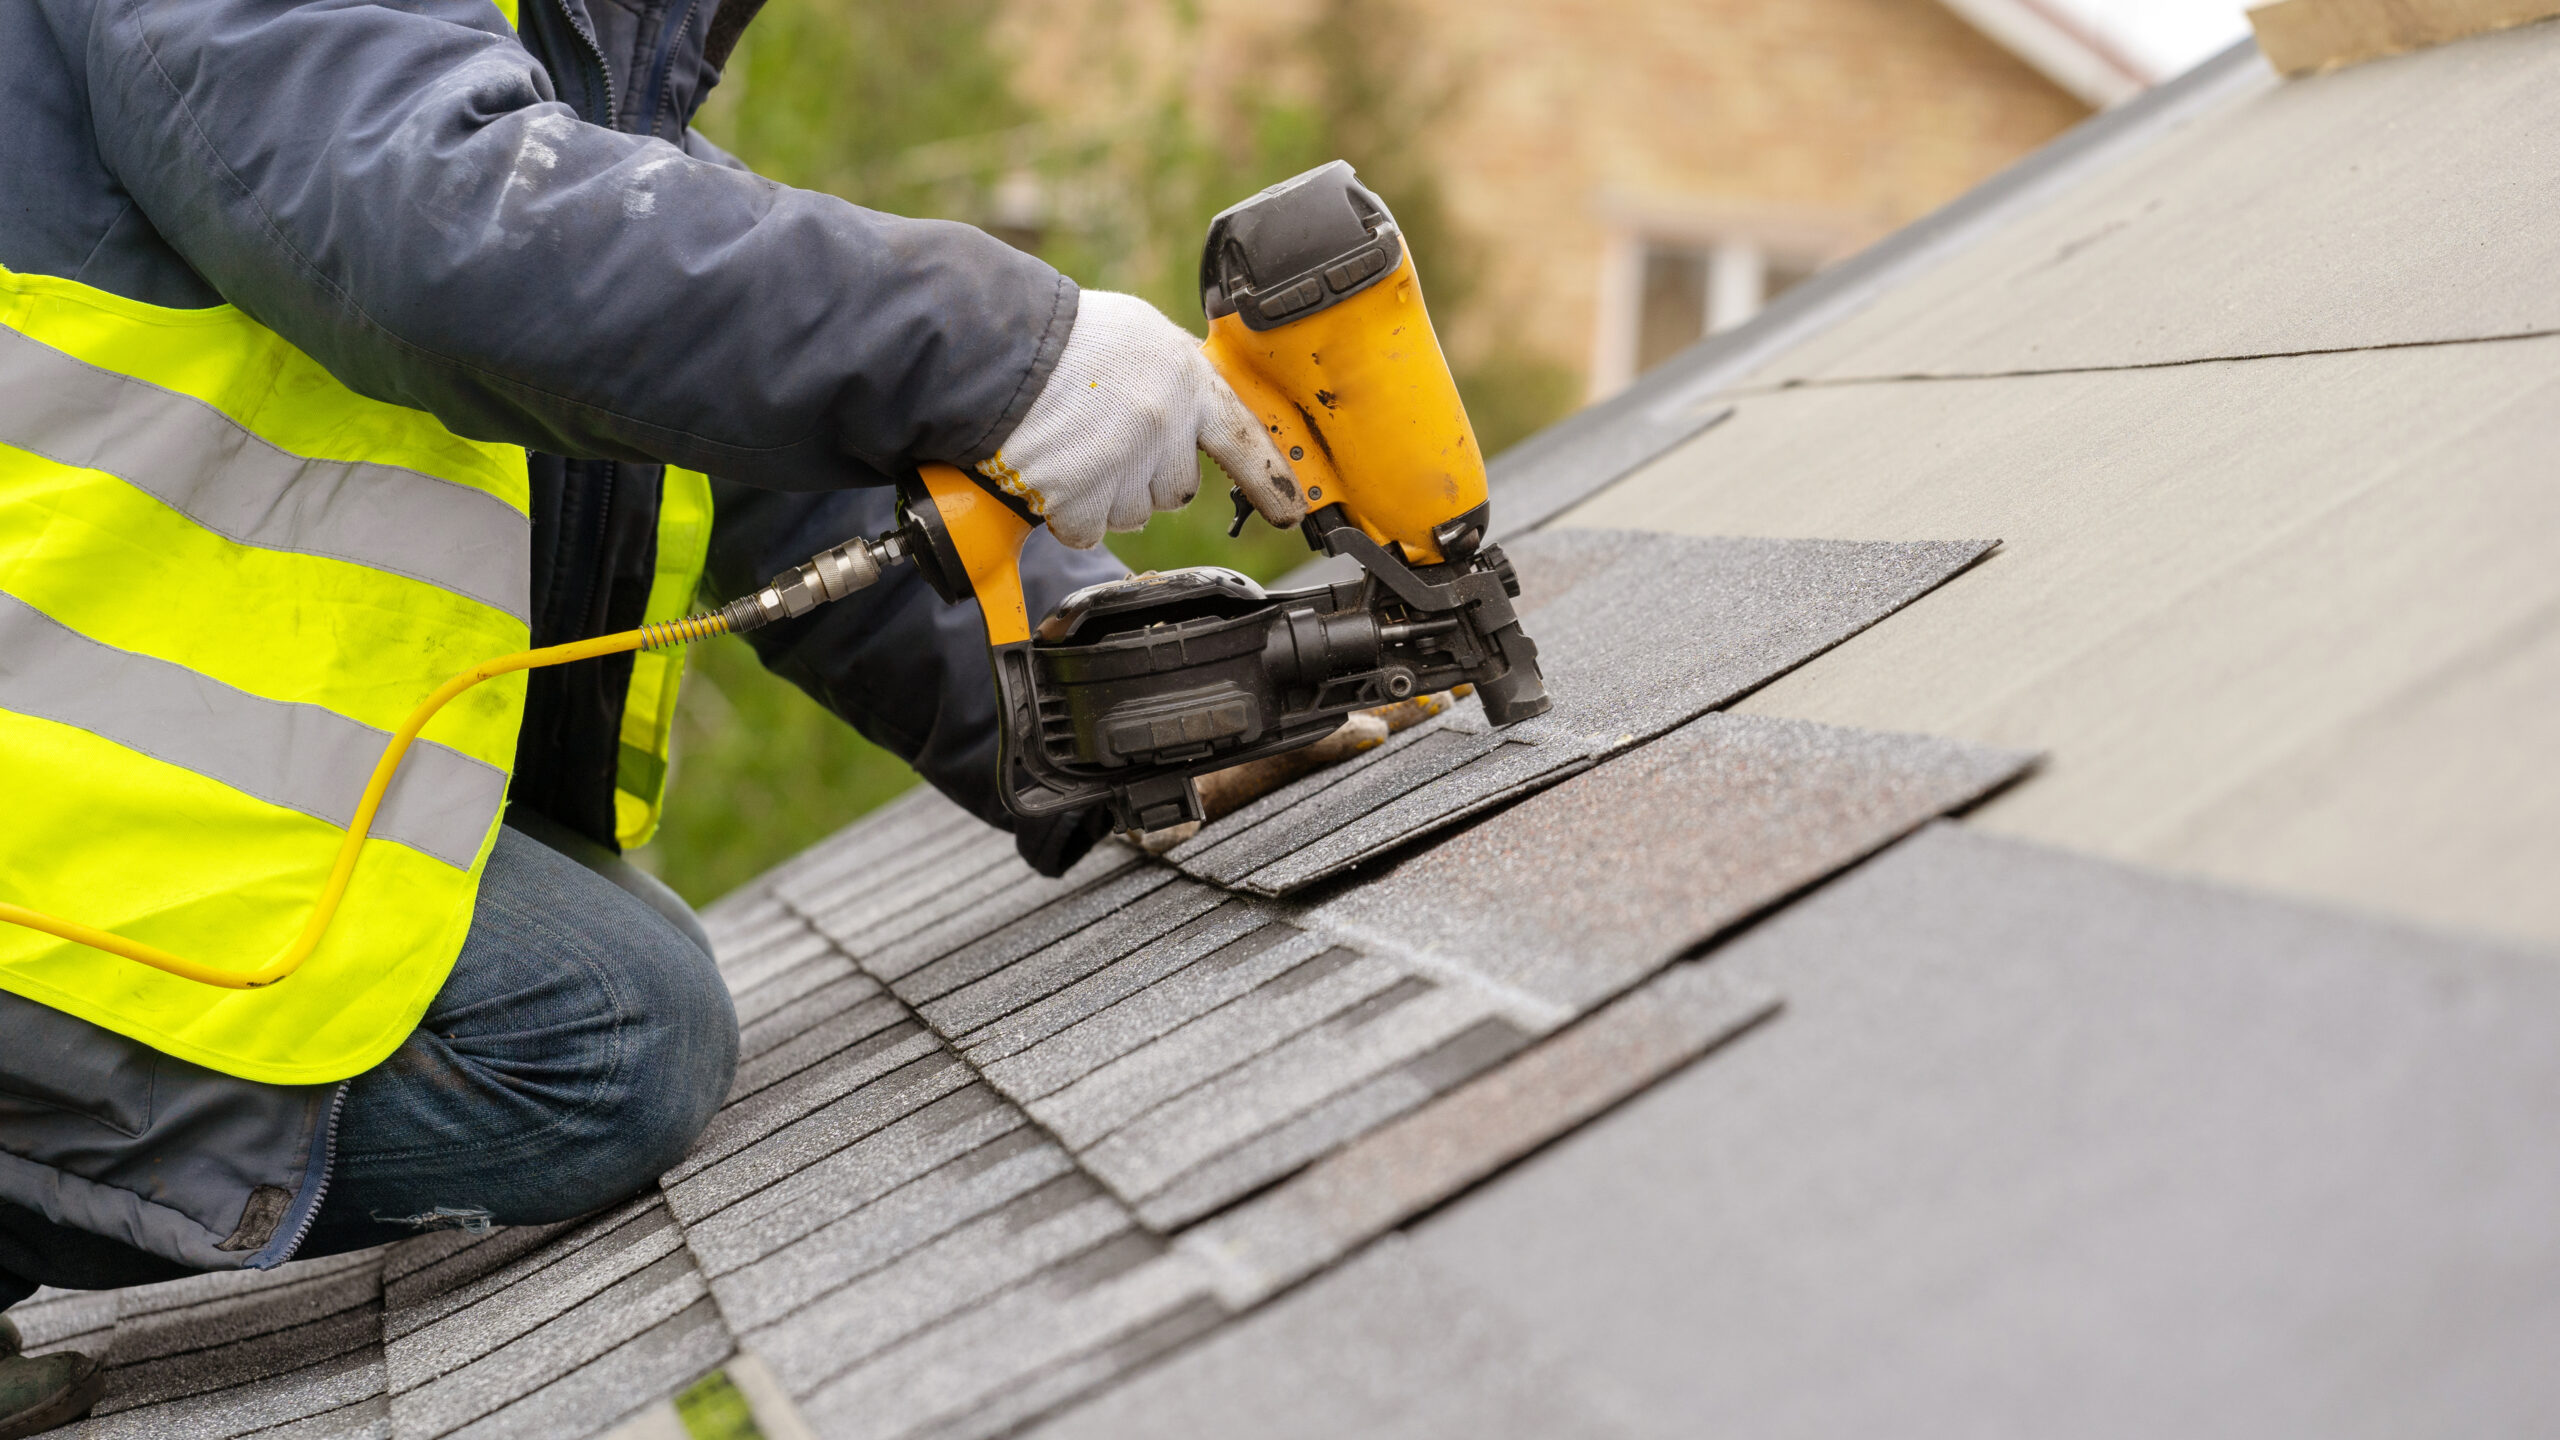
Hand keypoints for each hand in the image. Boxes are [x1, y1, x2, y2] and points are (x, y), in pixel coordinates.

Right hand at [974, 290, 1303, 548]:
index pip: (1246, 442)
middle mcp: (1165, 426)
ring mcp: (1124, 465)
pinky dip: (1069, 513)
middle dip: (1146, 476)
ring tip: (1074, 447)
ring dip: (1105, 494)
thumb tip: (1193, 411)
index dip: (1271, 482)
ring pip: (1132, 513)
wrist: (996, 349)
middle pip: (1177, 490)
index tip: (1290, 512)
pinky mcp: (1082, 498)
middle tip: (1106, 440)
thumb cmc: (1063, 337)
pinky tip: (1053, 472)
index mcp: (1187, 382)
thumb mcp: (1140, 337)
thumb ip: (1174, 377)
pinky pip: (1088, 529)